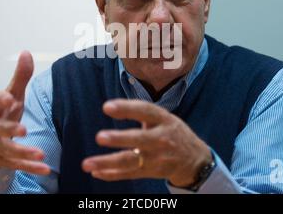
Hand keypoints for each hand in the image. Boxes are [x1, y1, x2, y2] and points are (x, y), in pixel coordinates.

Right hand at [0, 51, 49, 174]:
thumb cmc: (4, 112)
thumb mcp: (13, 94)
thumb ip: (20, 76)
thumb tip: (26, 52)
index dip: (1, 99)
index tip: (10, 98)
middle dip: (9, 129)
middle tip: (24, 130)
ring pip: (6, 150)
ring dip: (23, 152)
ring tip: (41, 154)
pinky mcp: (2, 160)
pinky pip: (16, 165)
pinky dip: (30, 168)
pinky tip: (45, 169)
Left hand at [81, 99, 212, 186]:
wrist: (195, 160)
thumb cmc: (173, 133)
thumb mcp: (165, 117)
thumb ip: (142, 112)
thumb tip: (112, 106)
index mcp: (164, 119)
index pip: (145, 111)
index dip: (127, 108)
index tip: (107, 107)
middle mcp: (161, 138)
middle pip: (138, 139)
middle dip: (119, 139)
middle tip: (99, 137)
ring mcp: (157, 157)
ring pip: (130, 161)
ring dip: (108, 163)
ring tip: (87, 164)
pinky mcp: (152, 172)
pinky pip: (129, 174)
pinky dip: (111, 175)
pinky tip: (96, 172)